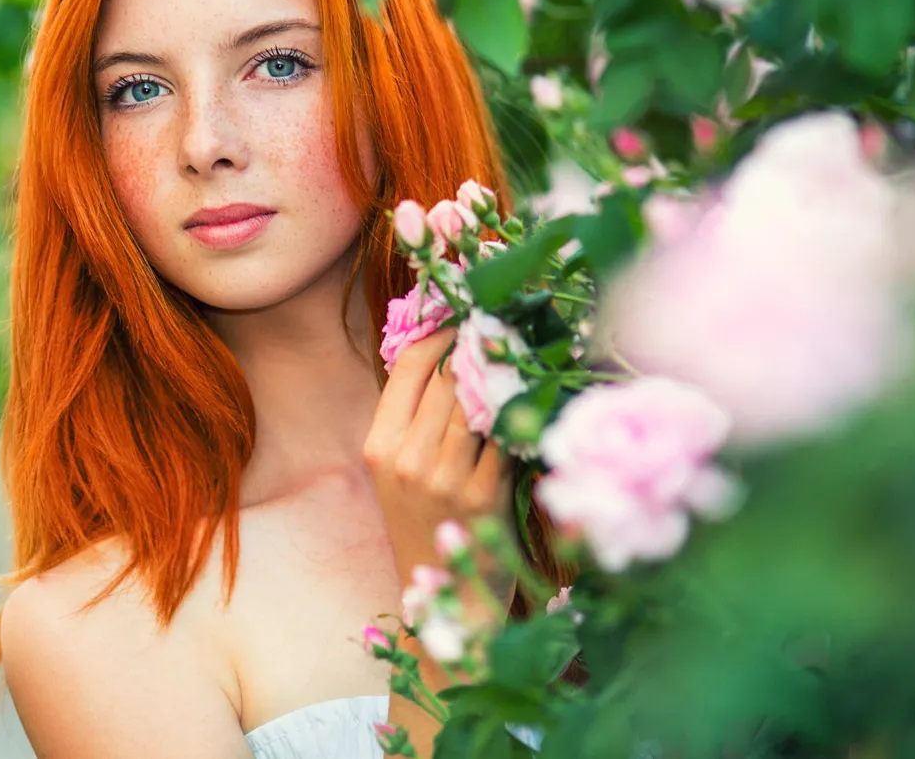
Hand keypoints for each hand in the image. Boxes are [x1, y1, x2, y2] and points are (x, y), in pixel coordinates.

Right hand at [363, 330, 511, 584]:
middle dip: (480, 345)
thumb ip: (415, 419)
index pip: (411, 365)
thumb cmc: (428, 525)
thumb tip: (447, 351)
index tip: (468, 317)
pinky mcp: (485, 494)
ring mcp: (445, 477)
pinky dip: (522, 412)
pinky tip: (535, 397)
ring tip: (524, 353)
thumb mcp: (399, 473)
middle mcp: (406, 459)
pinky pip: (508, 435)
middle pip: (449, 375)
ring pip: (479, 399)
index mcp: (379, 446)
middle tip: (506, 325)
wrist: (450, 598)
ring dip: (504, 373)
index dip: (443, 332)